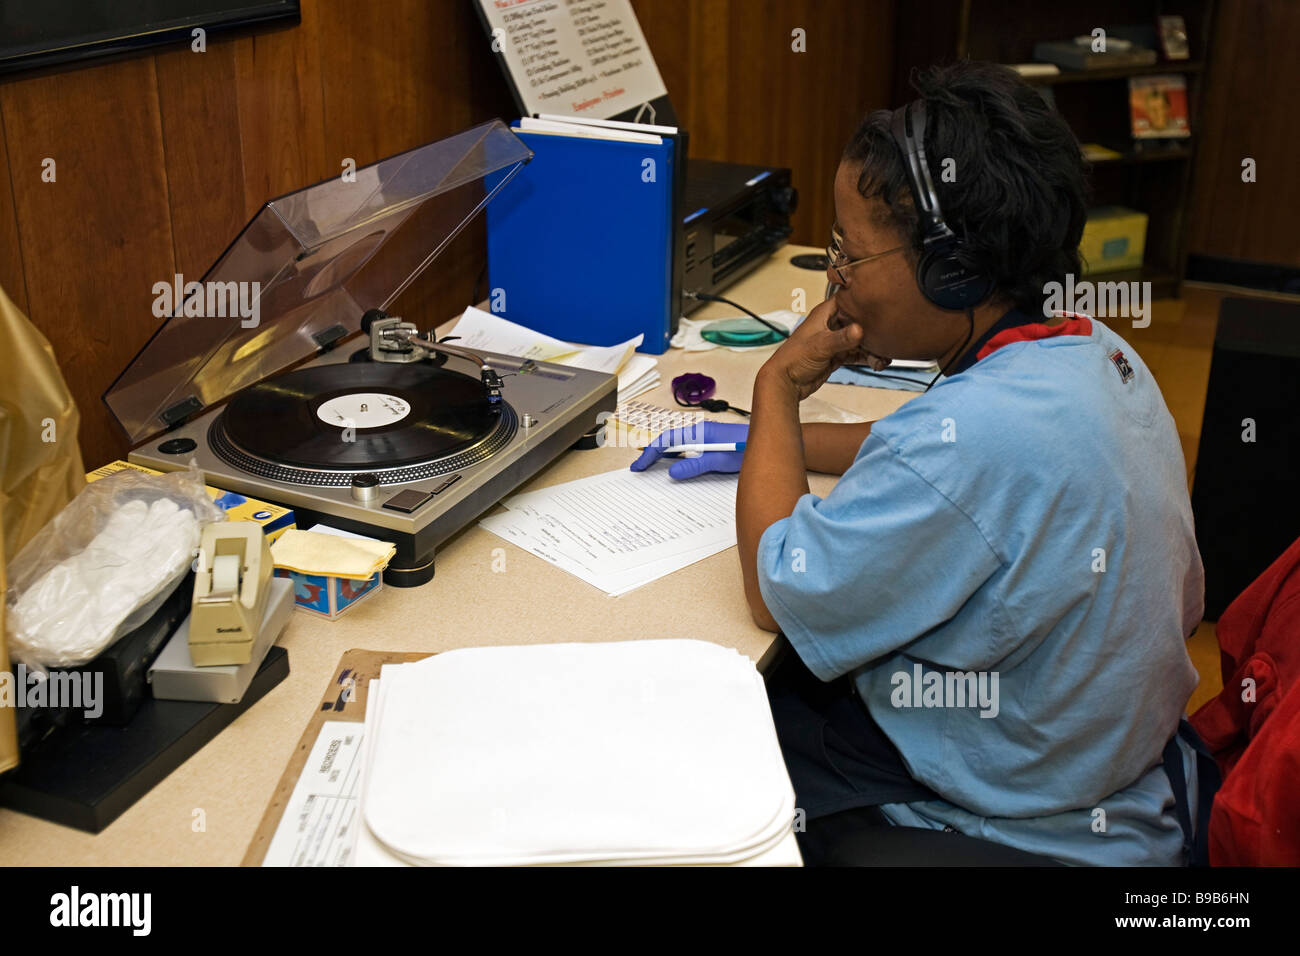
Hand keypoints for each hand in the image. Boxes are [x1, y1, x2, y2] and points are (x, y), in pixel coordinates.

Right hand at [629, 421, 748, 479]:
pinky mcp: (709, 441)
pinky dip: (675, 455)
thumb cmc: (746, 450)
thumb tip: (672, 471)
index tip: (640, 466)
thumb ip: (696, 465)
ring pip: (677, 444)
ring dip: (663, 454)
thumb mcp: (720, 460)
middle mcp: (699, 431)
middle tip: (639, 468)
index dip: (650, 453)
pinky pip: (687, 447)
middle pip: (668, 441)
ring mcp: (704, 436)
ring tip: (650, 467)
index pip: (667, 440)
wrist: (767, 442)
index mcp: (699, 432)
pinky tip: (673, 464)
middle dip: (652, 454)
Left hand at [760, 298, 889, 400]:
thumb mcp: (820, 346)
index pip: (848, 299)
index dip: (863, 298)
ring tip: (885, 356)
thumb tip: (859, 330)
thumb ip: (841, 338)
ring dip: (872, 347)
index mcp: (824, 314)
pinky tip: (877, 363)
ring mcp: (834, 341)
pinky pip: (856, 354)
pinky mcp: (836, 356)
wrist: (785, 383)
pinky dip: (867, 358)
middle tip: (888, 336)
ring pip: (860, 340)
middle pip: (858, 320)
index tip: (881, 300)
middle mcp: (830, 325)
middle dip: (873, 329)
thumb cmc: (793, 360)